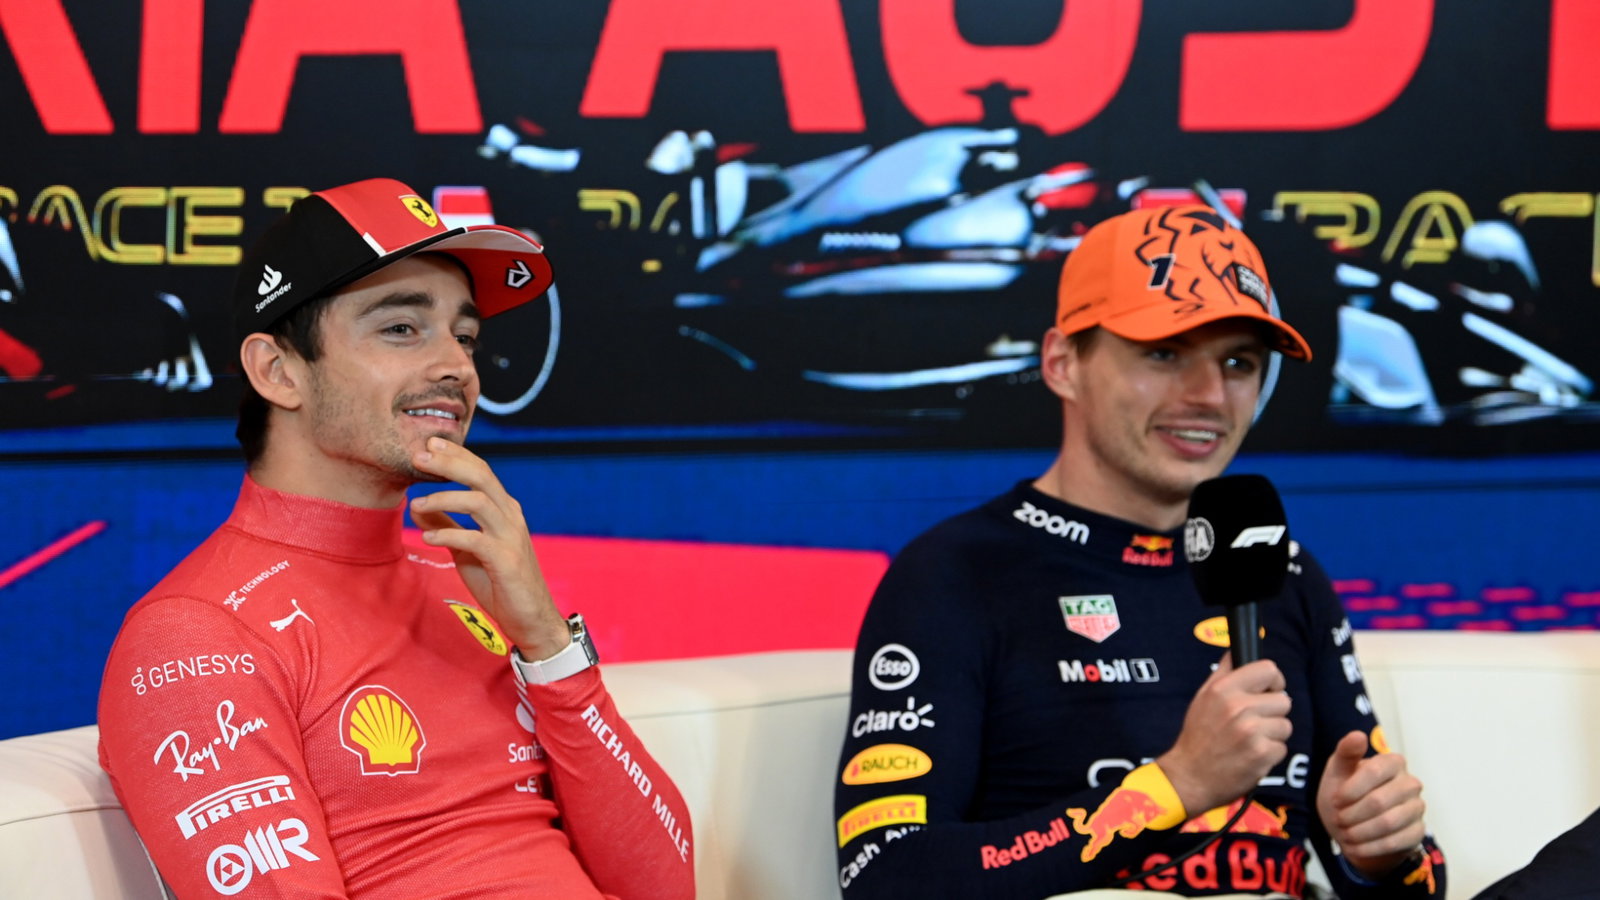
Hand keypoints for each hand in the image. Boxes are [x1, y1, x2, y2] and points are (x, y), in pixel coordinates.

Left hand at [408, 436, 569, 658]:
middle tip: (419, 456)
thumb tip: (418, 506)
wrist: (531, 618)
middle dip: (449, 463)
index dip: (456, 456)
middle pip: (481, 477)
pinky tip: (428, 539)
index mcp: (504, 510)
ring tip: (416, 504)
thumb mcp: (467, 550)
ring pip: (479, 502)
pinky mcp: (506, 561)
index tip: (429, 444)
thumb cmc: (500, 583)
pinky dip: (449, 535)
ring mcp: (510, 537)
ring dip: (444, 498)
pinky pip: (475, 540)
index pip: (481, 471)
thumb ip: (447, 526)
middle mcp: (511, 517)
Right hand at [1156, 655, 1291, 815]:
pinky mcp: (1262, 754)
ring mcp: (1251, 731)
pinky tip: (1251, 756)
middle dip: (1272, 712)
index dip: (1273, 681)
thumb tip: (1235, 650)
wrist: (1190, 776)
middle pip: (1284, 700)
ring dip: (1272, 735)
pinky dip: (1270, 754)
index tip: (1268, 691)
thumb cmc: (1198, 736)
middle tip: (1253, 723)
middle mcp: (1238, 707)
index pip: (1269, 669)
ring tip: (1250, 741)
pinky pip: (1282, 748)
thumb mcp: (1203, 697)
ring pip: (1285, 725)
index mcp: (1224, 689)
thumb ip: (1223, 672)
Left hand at [1316, 730, 1426, 877]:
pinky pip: (1396, 842)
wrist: (1353, 827)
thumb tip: (1358, 735)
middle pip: (1379, 801)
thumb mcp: (1338, 771)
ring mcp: (1417, 808)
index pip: (1374, 772)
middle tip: (1338, 820)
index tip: (1335, 800)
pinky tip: (1356, 847)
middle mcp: (1410, 783)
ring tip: (1345, 834)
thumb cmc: (1345, 793)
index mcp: (1393, 762)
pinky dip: (1370, 847)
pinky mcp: (1418, 832)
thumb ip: (1346, 753)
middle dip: (1352, 814)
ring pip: (1388, 823)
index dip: (1351, 789)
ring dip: (1360, 832)